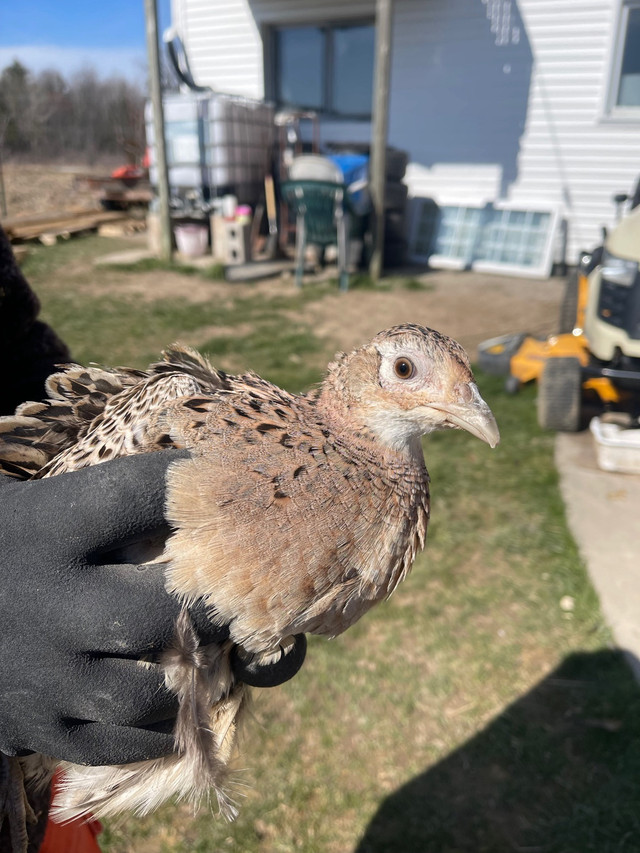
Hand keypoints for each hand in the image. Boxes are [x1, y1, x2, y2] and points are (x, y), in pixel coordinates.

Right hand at [0, 451, 305, 765]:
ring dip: (190, 676)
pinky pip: (120, 743)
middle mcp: (46, 600)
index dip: (197, 490)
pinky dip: (160, 727)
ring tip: (203, 654)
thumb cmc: (14, 547)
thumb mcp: (48, 508)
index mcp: (49, 528)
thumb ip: (121, 506)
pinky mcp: (33, 727)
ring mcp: (40, 673)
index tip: (232, 490)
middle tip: (238, 600)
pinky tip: (173, 700)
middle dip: (212, 606)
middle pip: (162, 610)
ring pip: (148, 692)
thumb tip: (214, 490)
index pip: (141, 496)